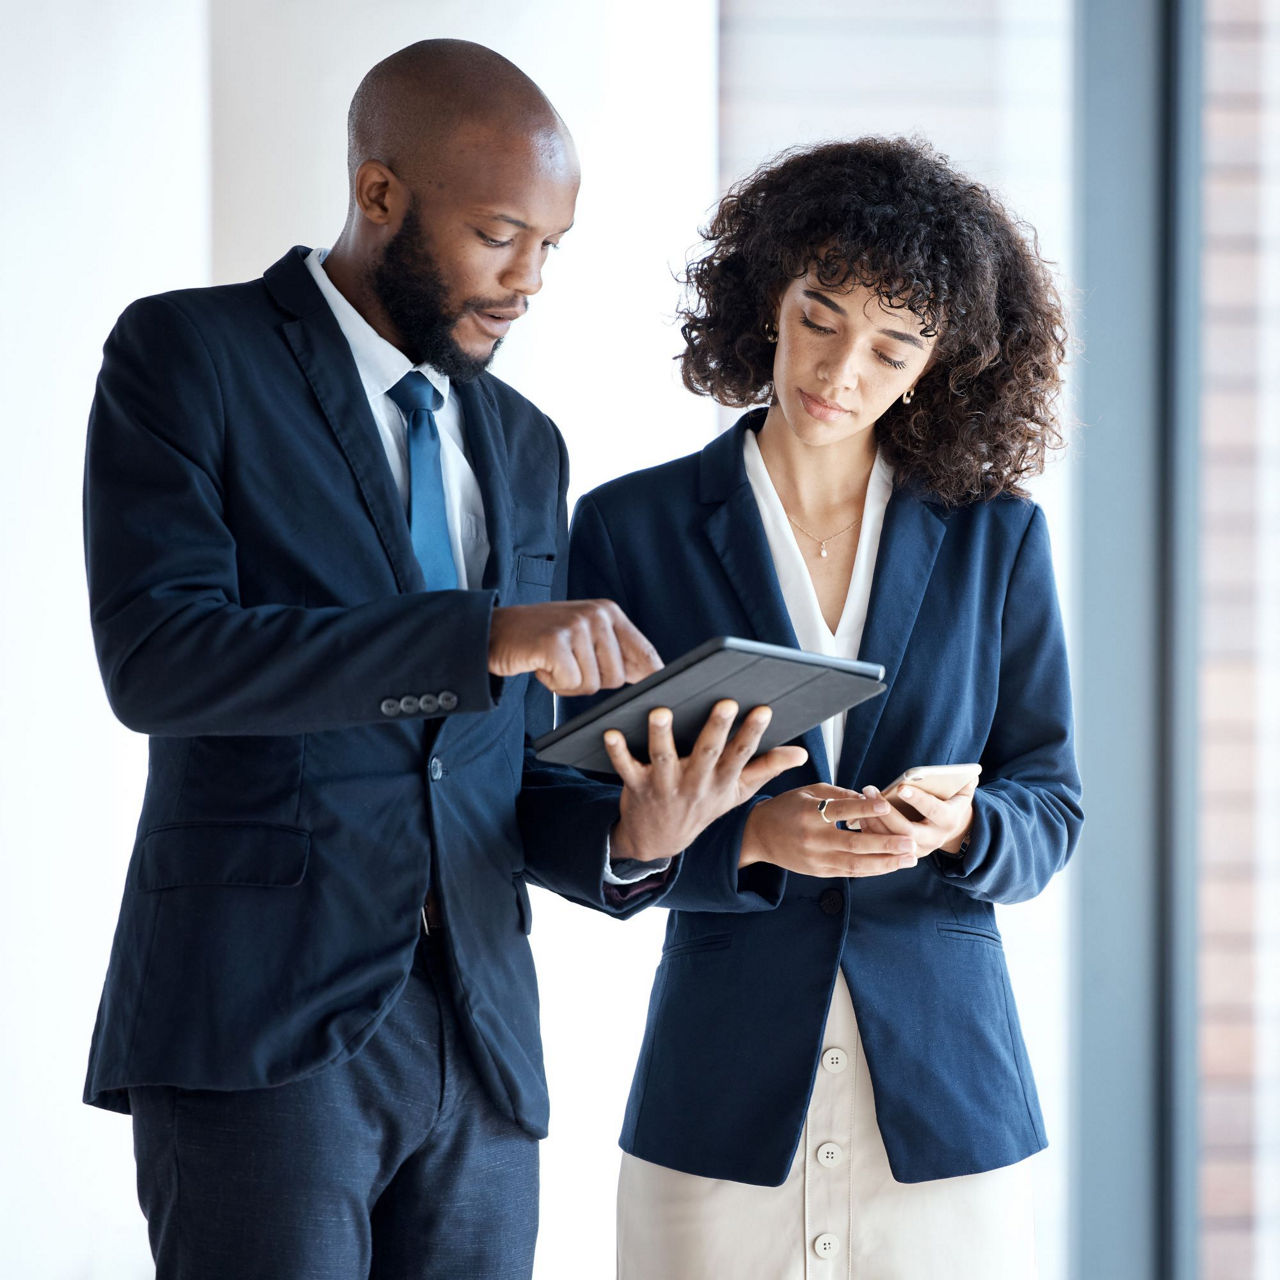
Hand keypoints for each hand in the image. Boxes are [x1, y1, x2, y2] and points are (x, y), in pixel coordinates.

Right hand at [488, 600, 661, 695]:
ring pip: (591, 684)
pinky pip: (570, 683)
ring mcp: (575, 626)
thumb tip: (652, 673)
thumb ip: (616, 652)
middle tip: (566, 664)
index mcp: (608, 613)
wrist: (495, 631)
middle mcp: (596, 615)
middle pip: (615, 678)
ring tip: (552, 662)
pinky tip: (542, 666)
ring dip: (568, 683)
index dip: (652, 676)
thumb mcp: (585, 636)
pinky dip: (554, 684)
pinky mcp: (555, 642)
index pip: (644, 652)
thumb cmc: (542, 639)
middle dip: (589, 681)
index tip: (659, 690)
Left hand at [607, 701, 808, 862]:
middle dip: (716, 728)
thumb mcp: (737, 792)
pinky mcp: (637, 786)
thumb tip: (800, 752)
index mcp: (722, 781)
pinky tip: (611, 732)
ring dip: (662, 736)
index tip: (764, 709)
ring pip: (664, 759)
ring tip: (661, 711)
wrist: (660, 841)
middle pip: (707, 753)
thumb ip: (767, 769)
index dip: (753, 733)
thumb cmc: (703, 805)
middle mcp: (696, 783)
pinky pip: (626, 767)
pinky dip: (617, 751)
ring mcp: (666, 786)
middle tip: (724, 702)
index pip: (741, 754)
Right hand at [738, 785, 919, 876]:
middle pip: (854, 843)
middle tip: (910, 842)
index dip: (864, 809)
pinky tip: (890, 865)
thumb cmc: (786, 808)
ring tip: (909, 859)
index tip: (886, 807)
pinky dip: (871, 870)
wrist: (759, 835)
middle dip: (885, 844)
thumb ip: (838, 793)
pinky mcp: (819, 871)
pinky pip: (849, 872)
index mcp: (809, 813)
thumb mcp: (808, 791)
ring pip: (856, 864)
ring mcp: (816, 858)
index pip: (841, 810)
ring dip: (885, 863)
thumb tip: (868, 798)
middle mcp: (813, 838)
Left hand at [858, 780, 976, 856]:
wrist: (952, 831)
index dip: (918, 799)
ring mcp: (917, 850)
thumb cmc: (952, 804)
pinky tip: (859, 815)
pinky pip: (883, 848)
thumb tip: (970, 772)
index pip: (933, 810)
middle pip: (906, 830)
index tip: (901, 787)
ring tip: (861, 799)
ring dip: (874, 821)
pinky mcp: (903, 855)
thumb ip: (966, 781)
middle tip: (869, 790)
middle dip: (886, 811)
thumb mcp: (963, 793)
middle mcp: (933, 839)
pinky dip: (870, 832)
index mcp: (948, 821)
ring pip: (891, 841)